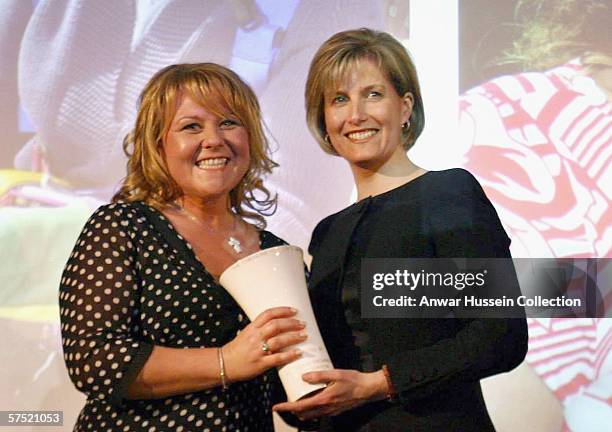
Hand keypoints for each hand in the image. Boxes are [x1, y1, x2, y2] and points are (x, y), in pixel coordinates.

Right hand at [222, 307, 305, 382]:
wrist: (224, 364)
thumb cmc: (237, 349)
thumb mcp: (246, 334)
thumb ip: (260, 328)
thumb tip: (278, 323)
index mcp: (252, 328)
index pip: (268, 314)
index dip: (282, 311)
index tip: (294, 311)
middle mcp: (255, 337)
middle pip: (275, 325)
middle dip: (291, 323)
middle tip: (303, 324)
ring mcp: (257, 350)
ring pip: (278, 340)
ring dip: (293, 337)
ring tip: (304, 336)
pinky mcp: (260, 364)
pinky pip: (277, 358)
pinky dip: (289, 355)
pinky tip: (298, 353)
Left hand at [273, 369, 387, 418]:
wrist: (369, 390)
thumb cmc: (354, 381)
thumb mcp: (336, 374)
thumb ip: (319, 375)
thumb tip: (303, 377)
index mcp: (324, 400)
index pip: (300, 407)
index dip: (286, 407)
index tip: (276, 407)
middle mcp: (326, 409)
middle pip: (303, 414)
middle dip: (292, 410)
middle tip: (285, 401)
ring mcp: (331, 411)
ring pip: (311, 415)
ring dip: (301, 410)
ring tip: (296, 399)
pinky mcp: (335, 410)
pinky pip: (319, 413)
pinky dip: (311, 409)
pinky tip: (312, 397)